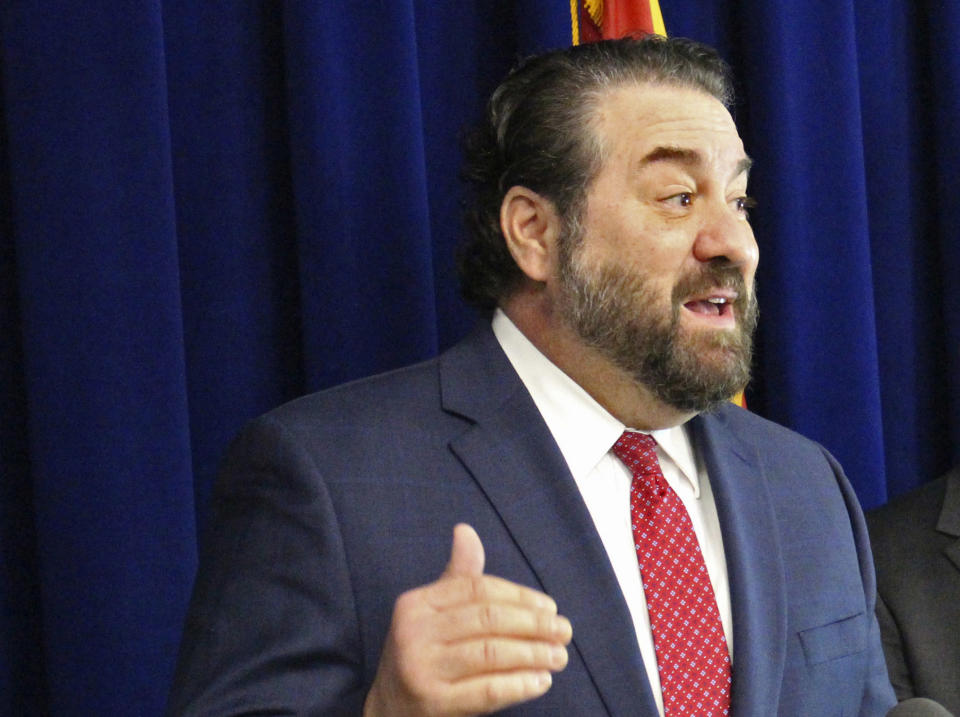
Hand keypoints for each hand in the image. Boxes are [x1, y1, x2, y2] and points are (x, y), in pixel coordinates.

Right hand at [363, 524, 572, 716]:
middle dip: (534, 624)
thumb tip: (466, 530)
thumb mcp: (432, 614)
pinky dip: (520, 685)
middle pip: (488, 619)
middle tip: (564, 631)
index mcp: (416, 604)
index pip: (478, 589)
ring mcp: (421, 670)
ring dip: (534, 654)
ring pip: (492, 653)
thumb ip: (457, 577)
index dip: (519, 596)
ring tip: (559, 656)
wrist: (389, 710)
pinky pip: (487, 691)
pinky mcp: (433, 704)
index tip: (550, 607)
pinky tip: (541, 681)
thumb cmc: (422, 653)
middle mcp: (413, 633)